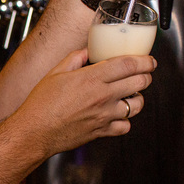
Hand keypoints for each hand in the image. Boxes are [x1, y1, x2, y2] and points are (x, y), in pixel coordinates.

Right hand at [15, 49, 155, 156]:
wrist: (35, 132)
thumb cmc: (41, 104)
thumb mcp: (55, 73)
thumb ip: (74, 59)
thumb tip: (86, 52)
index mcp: (92, 78)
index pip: (128, 64)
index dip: (144, 60)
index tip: (148, 60)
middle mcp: (102, 96)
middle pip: (140, 82)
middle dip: (146, 76)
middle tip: (144, 74)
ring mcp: (105, 115)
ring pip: (137, 105)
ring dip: (138, 97)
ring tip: (131, 94)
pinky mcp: (102, 131)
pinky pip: (125, 126)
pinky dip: (125, 120)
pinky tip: (118, 115)